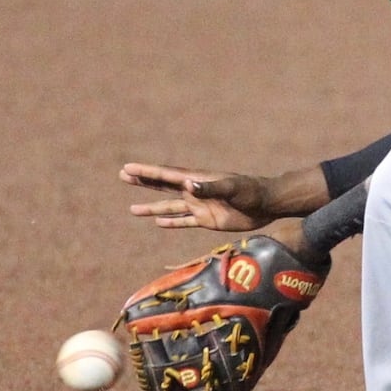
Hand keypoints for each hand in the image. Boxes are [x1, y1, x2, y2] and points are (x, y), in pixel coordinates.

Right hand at [119, 163, 281, 231]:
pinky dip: (171, 222)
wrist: (267, 204)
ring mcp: (199, 205)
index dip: (146, 172)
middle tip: (123, 176)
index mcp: (197, 180)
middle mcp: (194, 191)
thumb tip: (187, 184)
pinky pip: (184, 221)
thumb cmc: (251, 192)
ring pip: (170, 206)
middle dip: (143, 182)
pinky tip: (158, 222)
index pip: (166, 175)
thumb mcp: (231, 188)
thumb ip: (209, 187)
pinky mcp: (207, 220)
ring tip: (133, 210)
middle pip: (163, 186)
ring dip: (152, 206)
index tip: (128, 168)